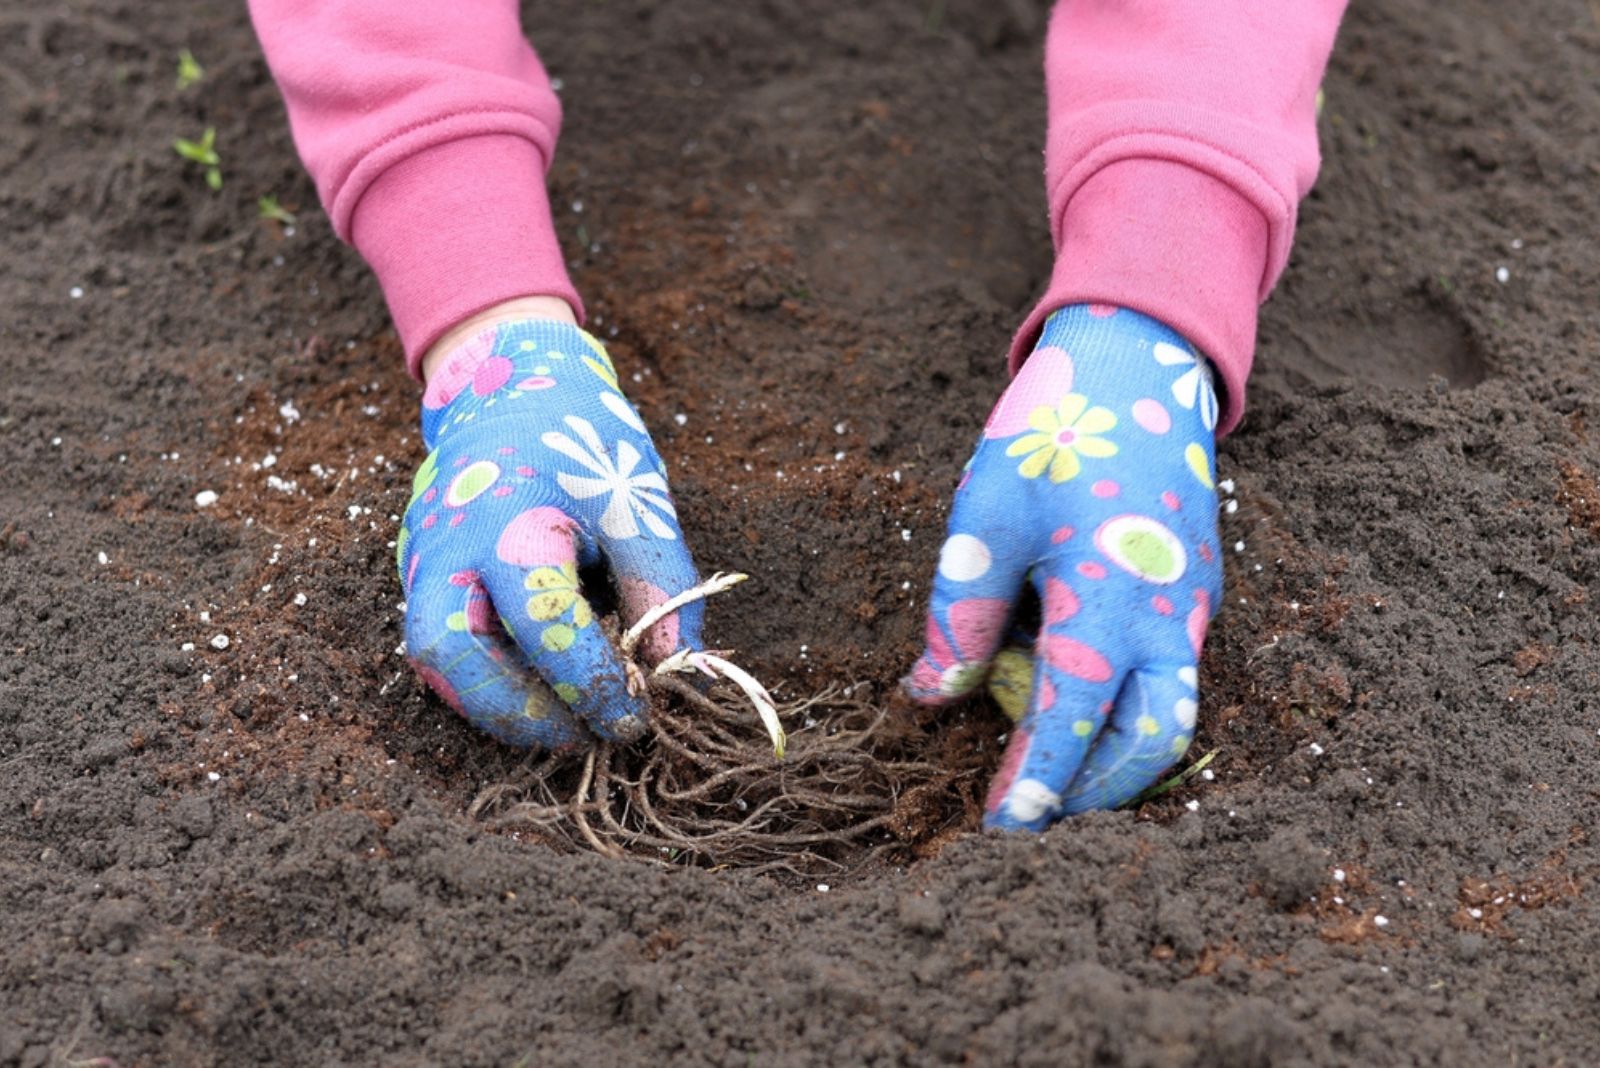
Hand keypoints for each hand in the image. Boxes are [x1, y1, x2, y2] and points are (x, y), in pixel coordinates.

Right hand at [397, 319, 701, 748]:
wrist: (510, 384)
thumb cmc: (582, 441)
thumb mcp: (637, 504)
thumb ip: (661, 587)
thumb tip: (679, 673)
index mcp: (511, 521)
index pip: (546, 625)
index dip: (596, 684)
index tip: (639, 716)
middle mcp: (449, 547)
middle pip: (452, 657)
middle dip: (518, 714)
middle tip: (585, 735)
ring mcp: (422, 562)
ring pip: (434, 662)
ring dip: (498, 707)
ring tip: (566, 723)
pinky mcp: (417, 575)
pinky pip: (439, 647)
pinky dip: (487, 681)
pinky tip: (538, 690)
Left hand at [905, 303, 1222, 829]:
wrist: (1141, 362)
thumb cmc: (1055, 432)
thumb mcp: (985, 516)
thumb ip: (959, 612)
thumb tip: (929, 694)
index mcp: (1110, 594)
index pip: (1073, 718)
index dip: (1035, 783)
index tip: (996, 829)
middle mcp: (1170, 613)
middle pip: (1152, 743)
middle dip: (1093, 796)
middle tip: (1029, 821)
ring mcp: (1196, 606)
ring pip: (1175, 718)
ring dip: (1119, 763)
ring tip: (1052, 778)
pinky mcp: (1201, 594)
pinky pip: (1178, 678)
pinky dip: (1134, 714)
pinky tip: (1079, 708)